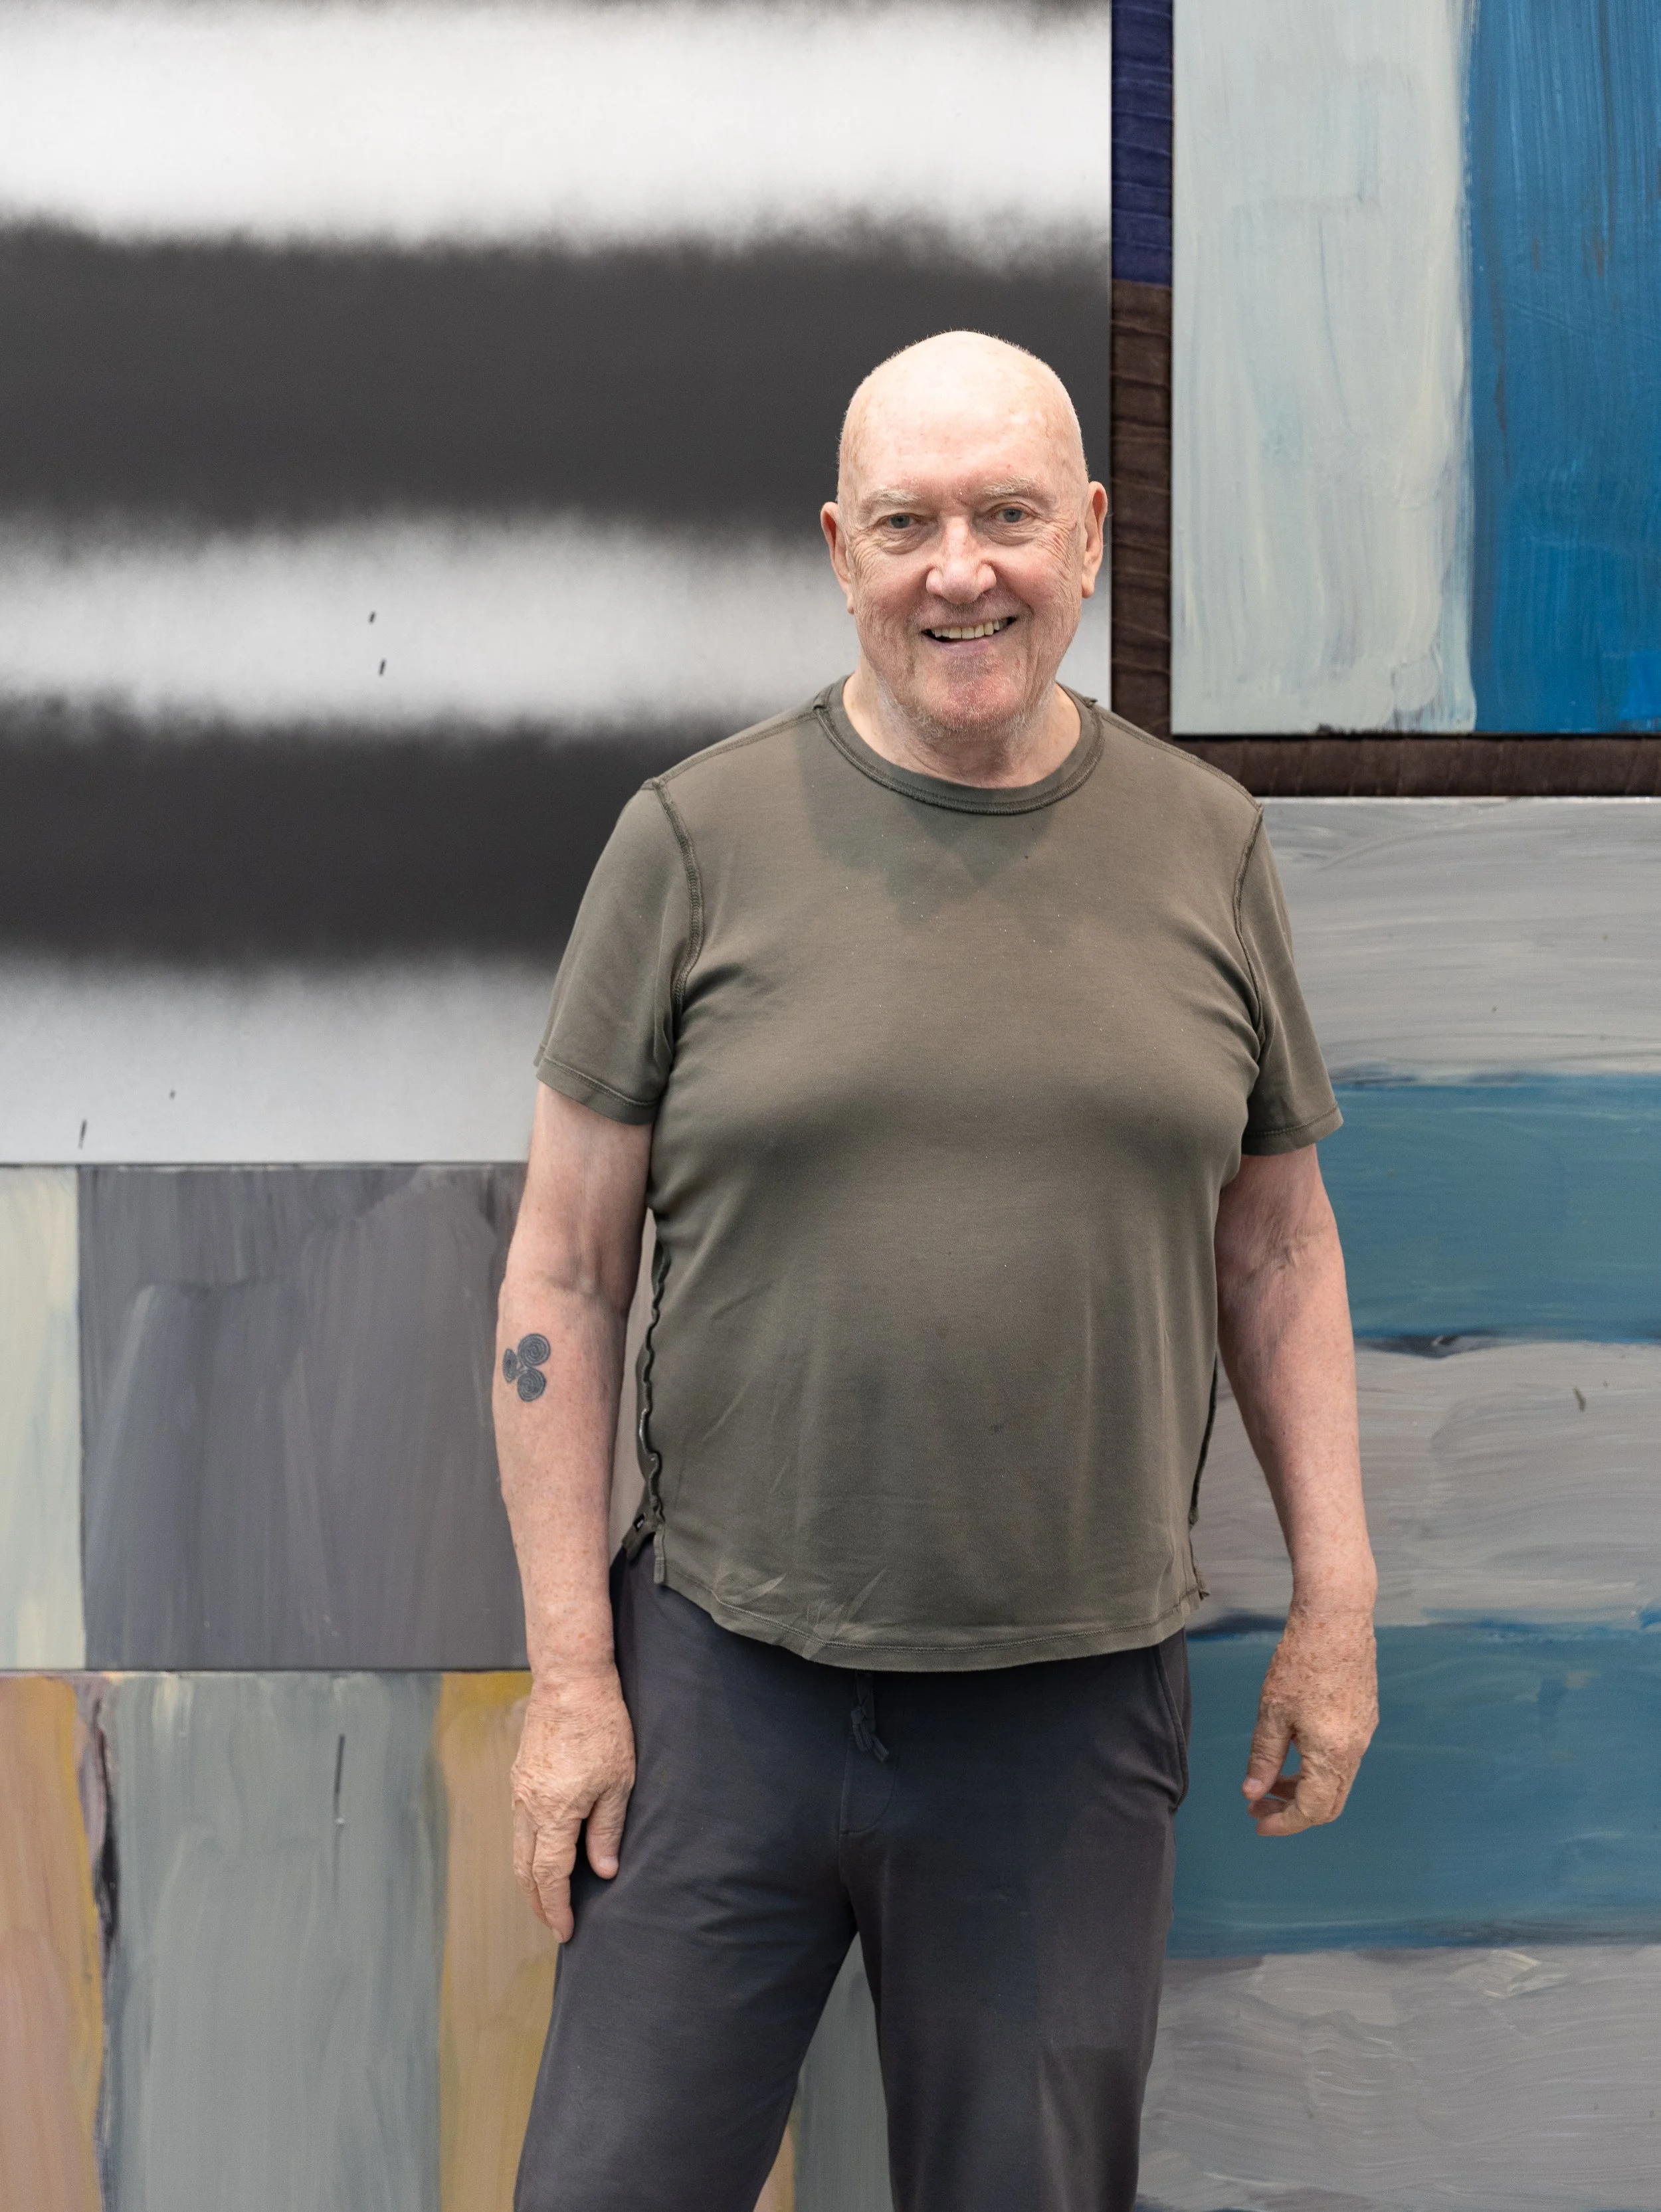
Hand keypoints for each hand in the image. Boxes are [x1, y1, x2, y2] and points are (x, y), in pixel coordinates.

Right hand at [511, 1668, 635, 1939]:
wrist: (570, 1681)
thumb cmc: (601, 1727)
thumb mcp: (618, 1782)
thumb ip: (607, 1830)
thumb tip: (603, 1871)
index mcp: (554, 1813)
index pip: (550, 1876)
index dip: (556, 1907)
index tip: (565, 1931)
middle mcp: (528, 1806)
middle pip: (524, 1869)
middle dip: (537, 1902)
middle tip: (553, 1923)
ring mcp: (519, 1789)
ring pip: (517, 1848)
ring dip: (530, 1877)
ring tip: (547, 1896)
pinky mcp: (519, 1774)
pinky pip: (519, 1824)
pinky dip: (528, 1849)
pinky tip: (543, 1851)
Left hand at [1243, 1603, 1376, 1836]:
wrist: (1337, 1619)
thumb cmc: (1300, 1662)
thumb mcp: (1272, 1712)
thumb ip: (1264, 1758)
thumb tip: (1252, 1793)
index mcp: (1332, 1755)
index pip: (1312, 1810)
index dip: (1284, 1823)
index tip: (1257, 1822)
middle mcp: (1355, 1751)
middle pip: (1329, 1804)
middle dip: (1293, 1811)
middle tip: (1258, 1804)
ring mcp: (1363, 1734)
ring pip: (1336, 1781)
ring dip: (1303, 1788)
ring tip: (1268, 1779)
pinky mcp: (1364, 1718)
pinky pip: (1342, 1759)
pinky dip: (1316, 1768)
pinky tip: (1291, 1749)